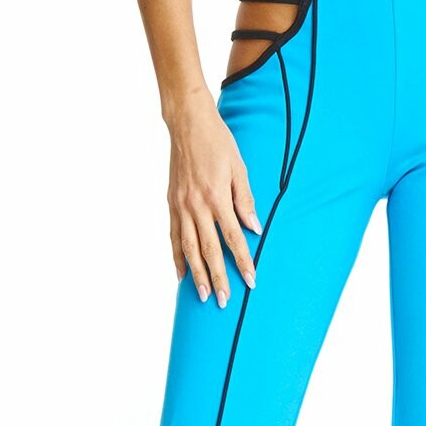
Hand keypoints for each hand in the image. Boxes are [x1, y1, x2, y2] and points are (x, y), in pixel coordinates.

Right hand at [167, 90, 261, 306]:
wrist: (187, 124)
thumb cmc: (218, 143)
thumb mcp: (239, 168)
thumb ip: (246, 200)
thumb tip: (254, 229)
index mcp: (217, 197)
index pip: (233, 238)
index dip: (242, 261)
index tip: (250, 281)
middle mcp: (196, 206)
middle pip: (208, 250)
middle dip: (217, 277)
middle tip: (223, 301)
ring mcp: (180, 206)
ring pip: (188, 248)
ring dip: (196, 274)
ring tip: (202, 295)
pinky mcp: (171, 203)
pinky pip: (174, 236)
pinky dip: (177, 257)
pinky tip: (181, 274)